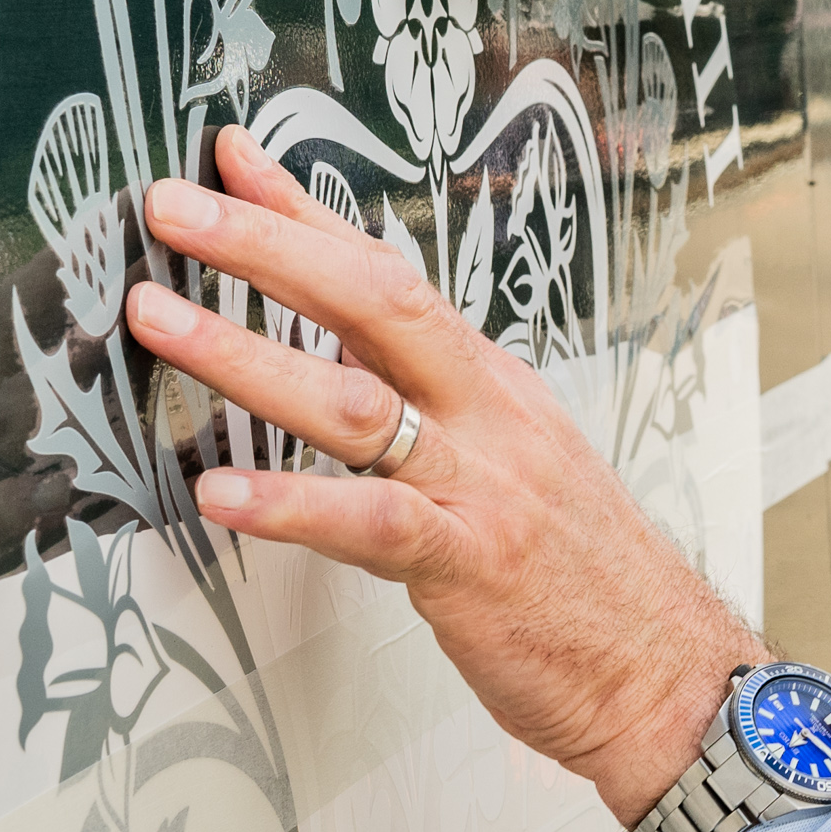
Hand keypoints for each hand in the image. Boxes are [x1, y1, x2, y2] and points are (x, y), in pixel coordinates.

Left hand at [131, 128, 765, 820]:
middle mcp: (486, 414)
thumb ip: (428, 404)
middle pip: (371, 299)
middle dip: (264, 243)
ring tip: (161, 321)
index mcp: (490, 382)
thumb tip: (338, 355)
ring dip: (246, 353)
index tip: (228, 158)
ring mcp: (480, 484)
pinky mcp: (470, 565)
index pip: (386, 272)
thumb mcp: (510, 460)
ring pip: (353, 399)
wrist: (669, 673)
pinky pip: (371, 524)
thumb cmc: (580, 578)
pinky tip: (220, 494)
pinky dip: (290, 505)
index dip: (303, 211)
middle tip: (174, 204)